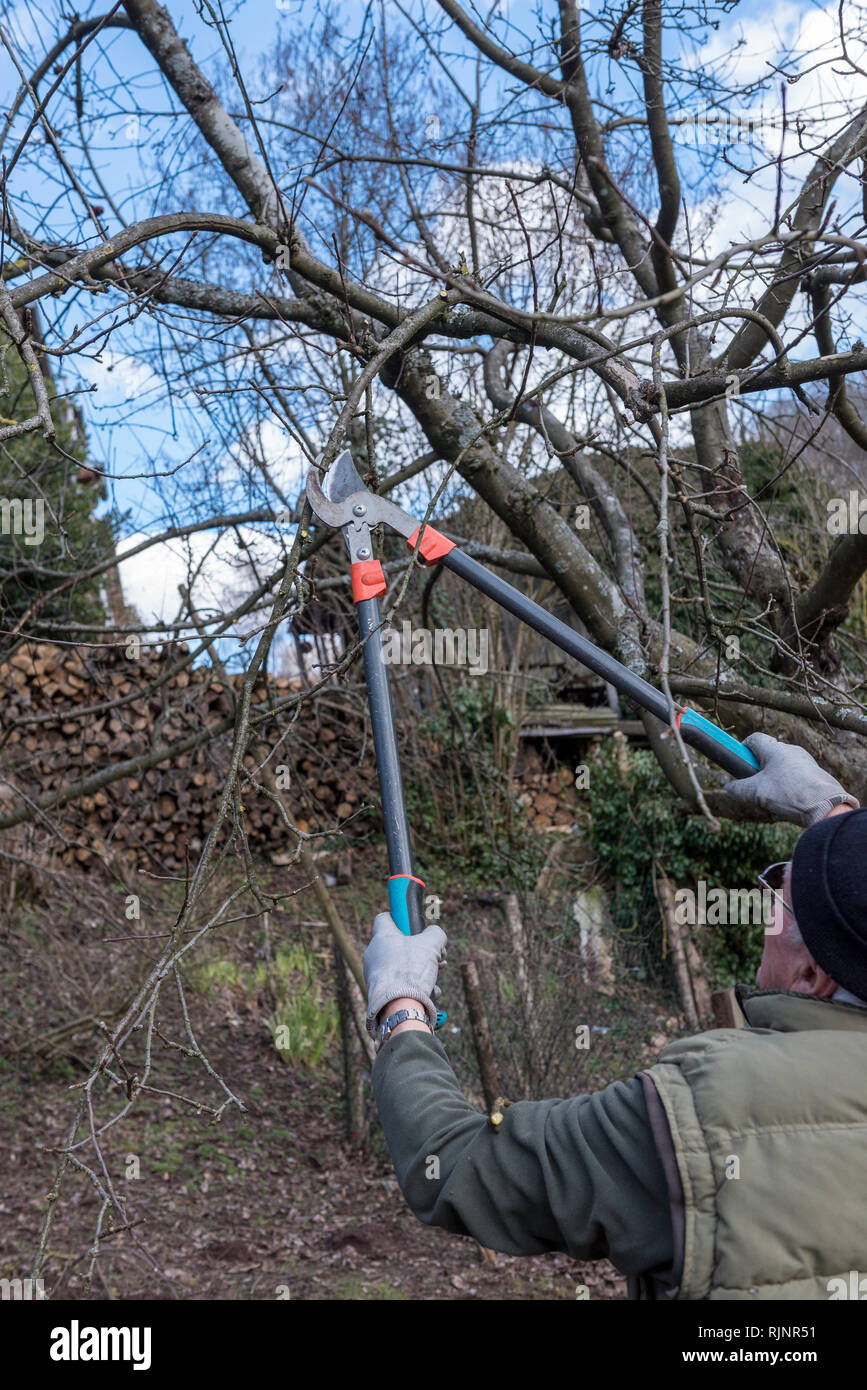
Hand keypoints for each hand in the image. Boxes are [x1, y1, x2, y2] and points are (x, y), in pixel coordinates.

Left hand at [363, 912, 446, 1037]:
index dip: (400, 919)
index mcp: (382, 936)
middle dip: (420, 950)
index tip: (413, 926)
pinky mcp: (377, 991)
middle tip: (436, 956)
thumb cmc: (412, 971)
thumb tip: (435, 935)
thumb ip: (436, 933)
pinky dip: (413, 985)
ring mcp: (373, 974)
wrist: (398, 1006)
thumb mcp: (432, 944)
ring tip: (436, 975)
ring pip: (399, 965)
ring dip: (420, 968)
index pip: (385, 918)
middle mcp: (373, 953)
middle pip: (397, 944)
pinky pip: (397, 983)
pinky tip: (429, 992)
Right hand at [721, 732, 858, 826]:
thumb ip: (738, 789)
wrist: (826, 806)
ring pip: (783, 767)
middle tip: (755, 786)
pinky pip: (796, 777)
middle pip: (769, 754)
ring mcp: (806, 762)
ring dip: (774, 779)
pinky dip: (789, 787)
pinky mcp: (816, 774)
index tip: (739, 762)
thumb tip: (728, 788)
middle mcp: (792, 751)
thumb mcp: (756, 793)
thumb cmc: (790, 794)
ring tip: (774, 799)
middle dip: (759, 769)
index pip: (755, 739)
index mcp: (775, 749)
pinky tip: (789, 803)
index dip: (743, 749)